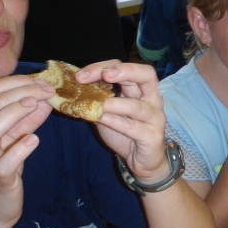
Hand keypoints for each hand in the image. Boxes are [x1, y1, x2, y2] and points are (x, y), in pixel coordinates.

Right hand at [0, 75, 53, 227]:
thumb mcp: (9, 141)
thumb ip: (25, 121)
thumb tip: (45, 99)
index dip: (19, 81)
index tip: (44, 81)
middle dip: (22, 90)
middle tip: (48, 89)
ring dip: (14, 113)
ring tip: (36, 105)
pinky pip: (4, 163)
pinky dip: (19, 149)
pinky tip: (34, 139)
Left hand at [75, 61, 167, 183]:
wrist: (141, 160)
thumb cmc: (125, 133)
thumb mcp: (108, 112)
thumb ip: (96, 99)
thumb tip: (71, 88)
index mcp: (142, 89)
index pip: (128, 68)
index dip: (105, 66)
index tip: (81, 75)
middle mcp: (153, 99)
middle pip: (146, 75)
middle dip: (123, 71)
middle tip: (104, 75)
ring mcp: (155, 118)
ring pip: (138, 106)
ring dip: (114, 103)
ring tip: (96, 103)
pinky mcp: (152, 136)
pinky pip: (133, 127)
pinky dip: (115, 121)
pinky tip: (101, 118)